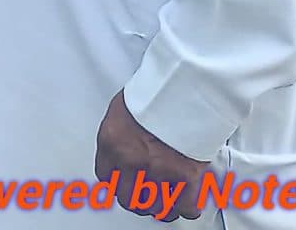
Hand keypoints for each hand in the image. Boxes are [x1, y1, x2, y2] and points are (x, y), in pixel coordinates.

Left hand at [94, 92, 207, 220]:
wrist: (185, 89)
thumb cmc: (157, 93)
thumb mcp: (123, 110)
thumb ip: (121, 135)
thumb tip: (126, 145)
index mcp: (111, 143)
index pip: (106, 178)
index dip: (118, 184)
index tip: (125, 185)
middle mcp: (131, 162)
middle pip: (129, 199)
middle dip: (139, 200)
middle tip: (147, 196)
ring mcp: (158, 172)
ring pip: (157, 207)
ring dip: (163, 206)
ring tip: (167, 200)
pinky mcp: (186, 178)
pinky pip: (186, 207)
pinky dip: (188, 207)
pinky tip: (188, 201)